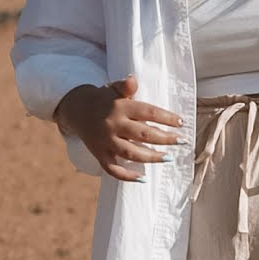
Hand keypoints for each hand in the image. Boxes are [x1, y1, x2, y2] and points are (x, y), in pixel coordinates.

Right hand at [54, 75, 182, 181]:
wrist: (76, 109)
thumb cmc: (103, 99)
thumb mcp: (113, 88)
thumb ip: (125, 86)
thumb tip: (133, 81)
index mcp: (120, 107)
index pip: (148, 112)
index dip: (167, 118)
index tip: (182, 123)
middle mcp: (113, 125)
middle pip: (143, 134)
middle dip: (165, 139)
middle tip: (182, 142)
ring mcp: (105, 141)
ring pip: (131, 153)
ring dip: (151, 157)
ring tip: (168, 158)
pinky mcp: (99, 154)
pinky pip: (113, 169)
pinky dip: (127, 176)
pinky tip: (143, 179)